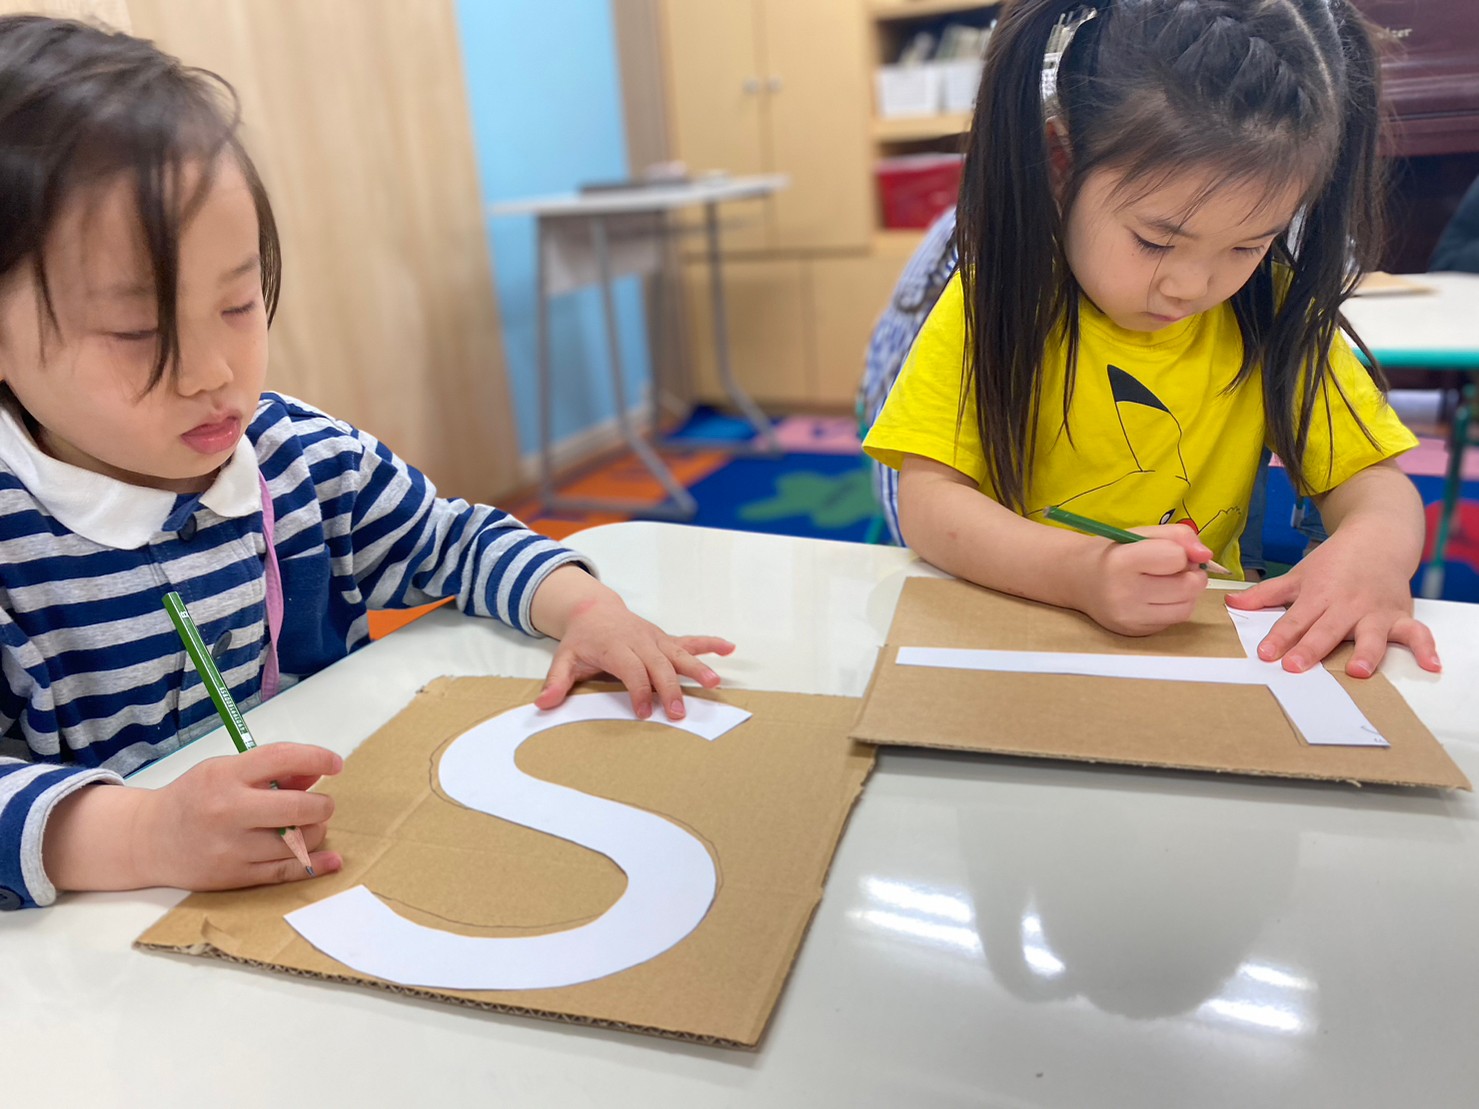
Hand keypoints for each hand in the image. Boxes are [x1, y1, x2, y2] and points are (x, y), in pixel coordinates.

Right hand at [132, 743, 342, 888]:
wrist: (148, 840)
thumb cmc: (194, 799)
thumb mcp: (224, 771)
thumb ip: (271, 770)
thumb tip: (317, 771)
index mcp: (225, 776)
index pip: (281, 758)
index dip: (317, 757)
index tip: (335, 764)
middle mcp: (228, 811)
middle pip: (296, 806)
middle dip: (322, 804)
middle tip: (323, 803)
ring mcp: (231, 847)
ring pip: (296, 841)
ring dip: (315, 832)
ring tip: (307, 825)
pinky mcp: (235, 876)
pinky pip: (285, 871)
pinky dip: (315, 864)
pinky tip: (332, 859)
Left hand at [535, 594, 733, 719]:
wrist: (592, 609)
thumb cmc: (581, 640)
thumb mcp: (563, 659)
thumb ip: (556, 682)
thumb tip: (543, 704)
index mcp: (615, 646)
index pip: (631, 670)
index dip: (640, 691)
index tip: (645, 713)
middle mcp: (639, 640)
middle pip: (659, 665)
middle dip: (671, 689)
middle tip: (680, 713)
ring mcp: (655, 638)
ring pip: (679, 653)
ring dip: (697, 668)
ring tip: (714, 683)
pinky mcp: (665, 638)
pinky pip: (690, 640)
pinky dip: (710, 643)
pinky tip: (729, 648)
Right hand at [1079, 524, 1209, 635]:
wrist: (1079, 579)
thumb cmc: (1113, 552)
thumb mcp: (1141, 533)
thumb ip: (1178, 536)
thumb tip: (1206, 555)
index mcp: (1121, 562)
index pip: (1176, 557)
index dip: (1179, 552)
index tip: (1167, 552)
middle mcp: (1123, 594)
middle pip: (1187, 587)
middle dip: (1191, 575)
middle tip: (1176, 569)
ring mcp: (1129, 618)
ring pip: (1186, 608)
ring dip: (1186, 594)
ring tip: (1168, 583)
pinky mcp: (1136, 632)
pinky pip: (1173, 621)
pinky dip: (1173, 607)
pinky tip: (1157, 598)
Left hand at [1224, 528, 1439, 677]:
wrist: (1379, 536)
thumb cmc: (1335, 561)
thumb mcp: (1298, 574)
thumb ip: (1267, 594)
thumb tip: (1232, 603)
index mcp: (1319, 595)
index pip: (1295, 620)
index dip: (1280, 637)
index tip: (1266, 654)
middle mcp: (1347, 605)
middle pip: (1327, 629)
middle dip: (1312, 648)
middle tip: (1296, 667)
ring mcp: (1375, 611)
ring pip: (1370, 634)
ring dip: (1366, 652)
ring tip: (1358, 670)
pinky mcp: (1400, 614)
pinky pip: (1416, 632)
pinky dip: (1426, 648)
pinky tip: (1430, 665)